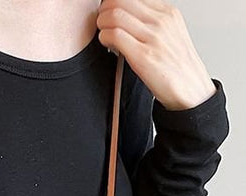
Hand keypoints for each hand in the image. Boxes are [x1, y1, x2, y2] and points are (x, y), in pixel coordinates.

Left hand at [96, 0, 216, 109]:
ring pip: (115, 14)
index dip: (114, 2)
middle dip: (104, 10)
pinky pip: (115, 35)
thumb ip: (152, 21)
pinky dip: (104, 38)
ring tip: (105, 34)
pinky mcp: (143, 56)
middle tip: (103, 22)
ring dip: (102, 23)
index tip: (109, 11)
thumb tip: (127, 15)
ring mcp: (153, 38)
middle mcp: (161, 21)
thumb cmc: (177, 67)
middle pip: (120, 0)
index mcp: (168, 12)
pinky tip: (107, 44)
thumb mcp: (171, 33)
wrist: (190, 90)